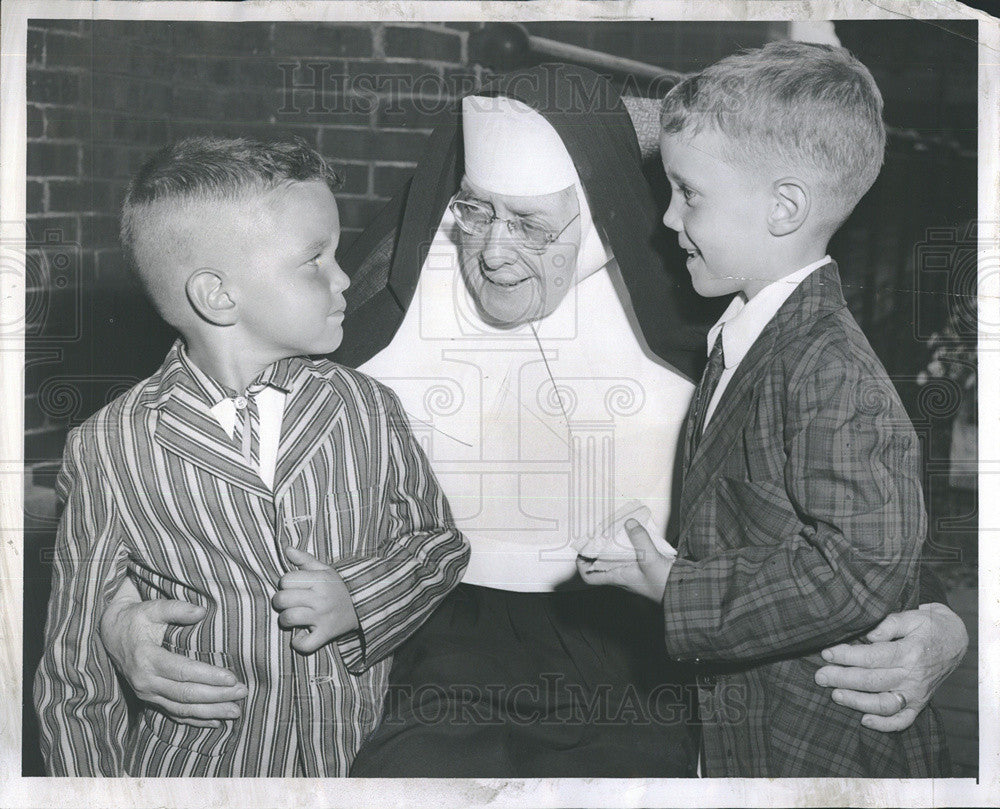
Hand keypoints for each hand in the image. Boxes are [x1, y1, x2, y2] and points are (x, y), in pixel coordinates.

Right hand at [100, 578, 247, 728]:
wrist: (111, 634)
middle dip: (217, 696)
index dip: (208, 676)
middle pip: (186, 694)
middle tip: (243, 692)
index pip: (183, 671)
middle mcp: (145, 681)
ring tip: (236, 711)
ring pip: (182, 709)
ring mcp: (146, 693)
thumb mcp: (152, 608)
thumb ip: (176, 608)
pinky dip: (195, 720)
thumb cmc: (136, 618)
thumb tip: (201, 611)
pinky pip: (173, 714)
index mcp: (147, 658)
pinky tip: (215, 722)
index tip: (232, 677)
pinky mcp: (149, 699)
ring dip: (211, 712)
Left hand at [271, 545, 359, 653]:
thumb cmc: (337, 588)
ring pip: (289, 618)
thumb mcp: (325, 570)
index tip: (293, 588)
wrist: (362, 607)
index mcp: (320, 579)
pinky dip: (298, 643)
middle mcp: (321, 597)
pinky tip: (300, 636)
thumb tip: (286, 549)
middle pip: (283, 599)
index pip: (286, 580)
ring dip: (285, 620)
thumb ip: (305, 559)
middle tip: (289, 603)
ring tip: (292, 617)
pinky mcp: (326, 634)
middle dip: (280, 602)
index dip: (285, 584)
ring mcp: (323, 617)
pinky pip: (305, 644)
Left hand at [576, 519, 673, 601]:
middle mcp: (622, 578)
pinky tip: (633, 538)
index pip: (590, 578)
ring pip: (614, 562)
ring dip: (611, 549)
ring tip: (611, 533)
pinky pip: (628, 559)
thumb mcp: (651, 559)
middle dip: (595, 551)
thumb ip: (640, 540)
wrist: (684, 593)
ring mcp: (632, 575)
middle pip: (600, 566)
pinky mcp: (643, 571)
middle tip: (595, 536)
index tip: (580, 551)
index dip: (581, 566)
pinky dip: (627, 548)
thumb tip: (629, 524)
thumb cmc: (665, 585)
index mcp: (618, 578)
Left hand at [815, 602, 968, 730]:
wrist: (955, 640)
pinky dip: (884, 725)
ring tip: (835, 695)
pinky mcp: (919, 703)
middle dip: (842, 679)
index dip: (847, 656)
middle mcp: (913, 677)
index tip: (826, 654)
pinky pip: (902, 720)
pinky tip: (864, 721)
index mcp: (909, 653)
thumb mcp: (911, 616)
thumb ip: (889, 624)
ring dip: (857, 702)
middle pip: (872, 681)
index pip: (872, 658)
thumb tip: (869, 635)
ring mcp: (916, 693)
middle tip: (820, 676)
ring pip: (883, 704)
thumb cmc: (928, 626)